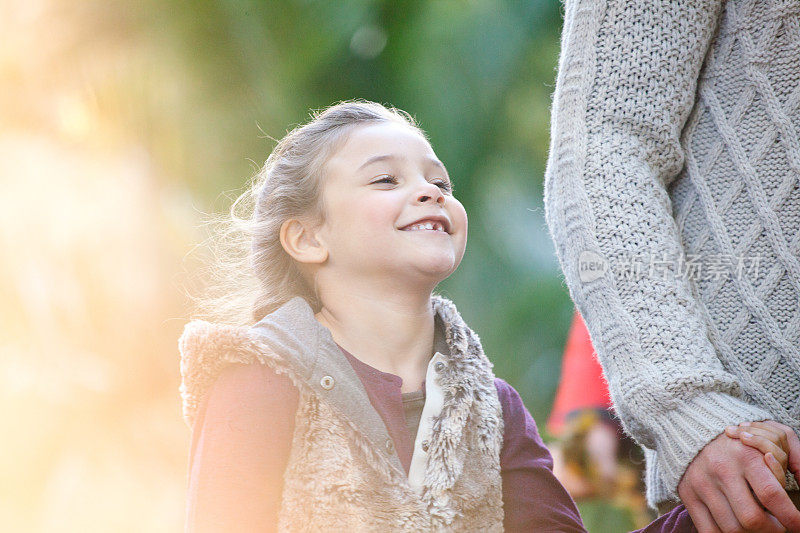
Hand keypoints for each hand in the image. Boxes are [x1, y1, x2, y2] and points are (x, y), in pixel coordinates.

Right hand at [677, 431, 799, 531]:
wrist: (695, 435)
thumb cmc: (740, 446)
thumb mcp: (765, 447)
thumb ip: (786, 466)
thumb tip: (796, 496)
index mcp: (745, 456)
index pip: (772, 494)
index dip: (790, 516)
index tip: (798, 525)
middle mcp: (722, 470)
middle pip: (752, 518)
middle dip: (772, 529)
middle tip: (778, 525)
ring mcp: (702, 484)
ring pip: (732, 528)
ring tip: (758, 524)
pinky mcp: (688, 495)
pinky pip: (709, 530)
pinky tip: (737, 527)